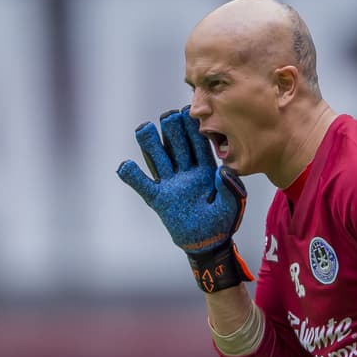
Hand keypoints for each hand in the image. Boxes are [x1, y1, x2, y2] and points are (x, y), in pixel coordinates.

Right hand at [116, 107, 252, 291]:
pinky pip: (143, 185)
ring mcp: (171, 184)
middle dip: (172, 131)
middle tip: (168, 116)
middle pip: (177, 147)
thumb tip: (222, 171)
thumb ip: (230, 188)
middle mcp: (186, 173)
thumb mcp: (232, 205)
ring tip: (144, 128)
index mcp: (205, 171)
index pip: (198, 146)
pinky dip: (133, 176)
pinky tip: (125, 165)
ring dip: (151, 145)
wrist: (207, 242)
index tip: (189, 113)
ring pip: (159, 160)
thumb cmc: (222, 223)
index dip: (193, 130)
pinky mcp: (159, 199)